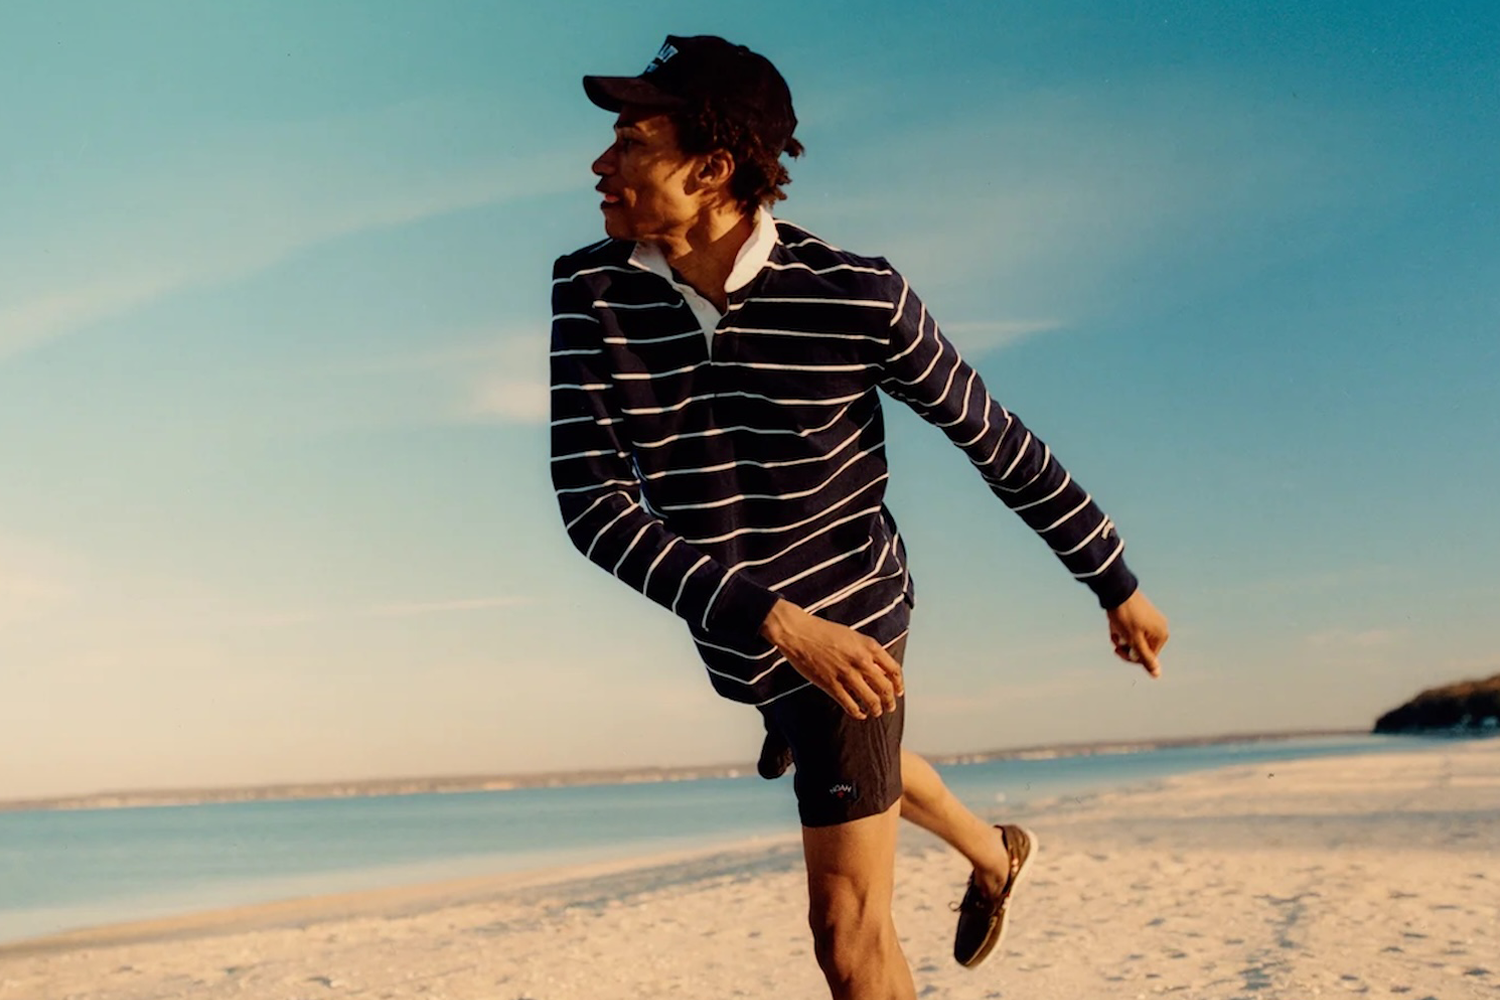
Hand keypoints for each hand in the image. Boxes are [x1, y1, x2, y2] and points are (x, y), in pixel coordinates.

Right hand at [759, 599, 903, 718]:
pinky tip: (860, 714)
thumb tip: (880, 670)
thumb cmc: (824, 631)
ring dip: (876, 709)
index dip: (899, 684)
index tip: (898, 692)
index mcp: (869, 646)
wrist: (799, 633)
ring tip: (876, 712)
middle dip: (890, 701)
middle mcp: (861, 661)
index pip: (894, 670)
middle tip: (890, 707)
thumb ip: (868, 651)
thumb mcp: (853, 636)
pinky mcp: (831, 685)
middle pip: (885, 688)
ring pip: (871, 700)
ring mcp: (846, 674)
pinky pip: (851, 705)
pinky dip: (858, 713)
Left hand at [1106, 590, 1168, 678]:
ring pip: (1133, 638)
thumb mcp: (1135, 640)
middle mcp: (1159, 628)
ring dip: (1121, 637)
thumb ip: (1145, 658)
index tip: (1117, 649)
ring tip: (1114, 627)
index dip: (1130, 656)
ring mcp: (1151, 620)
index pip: (1146, 658)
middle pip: (1140, 648)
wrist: (1117, 591)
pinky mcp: (1141, 614)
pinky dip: (1122, 629)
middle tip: (1115, 639)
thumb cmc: (1126, 616)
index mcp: (1161, 635)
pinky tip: (1114, 623)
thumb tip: (1157, 675)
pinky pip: (1131, 629)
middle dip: (1125, 646)